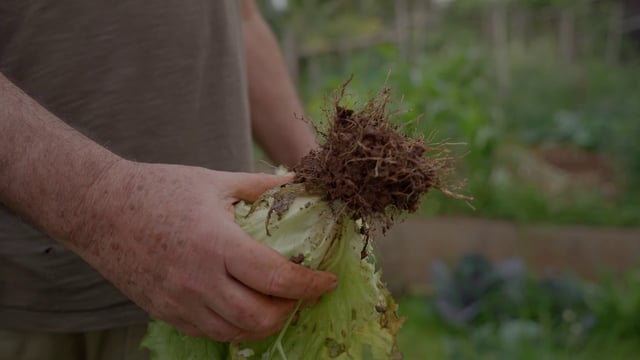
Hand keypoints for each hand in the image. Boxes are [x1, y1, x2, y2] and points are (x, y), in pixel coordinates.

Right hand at [70, 161, 336, 340]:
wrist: (99, 209)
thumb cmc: (159, 190)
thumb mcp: (215, 181)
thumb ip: (262, 186)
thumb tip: (300, 183)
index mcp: (215, 243)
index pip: (275, 277)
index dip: (309, 284)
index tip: (327, 280)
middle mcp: (197, 279)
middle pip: (258, 316)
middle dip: (290, 309)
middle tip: (302, 293)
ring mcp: (178, 301)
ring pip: (235, 332)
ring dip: (265, 322)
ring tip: (278, 302)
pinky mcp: (165, 312)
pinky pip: (210, 332)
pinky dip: (236, 327)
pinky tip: (246, 308)